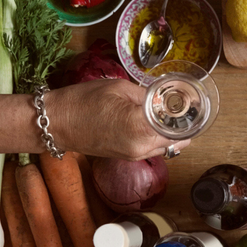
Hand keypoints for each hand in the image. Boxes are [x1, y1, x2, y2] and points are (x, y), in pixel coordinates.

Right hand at [45, 79, 189, 159]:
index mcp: (141, 127)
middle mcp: (142, 146)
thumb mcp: (120, 88)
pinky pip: (153, 149)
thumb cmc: (83, 100)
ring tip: (170, 114)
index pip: (180, 126)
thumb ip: (147, 95)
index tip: (192, 102)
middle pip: (179, 139)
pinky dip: (159, 138)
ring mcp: (135, 155)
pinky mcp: (128, 157)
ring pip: (167, 146)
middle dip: (183, 124)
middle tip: (185, 106)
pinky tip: (155, 123)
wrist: (55, 123)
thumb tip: (164, 98)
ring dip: (172, 132)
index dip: (189, 115)